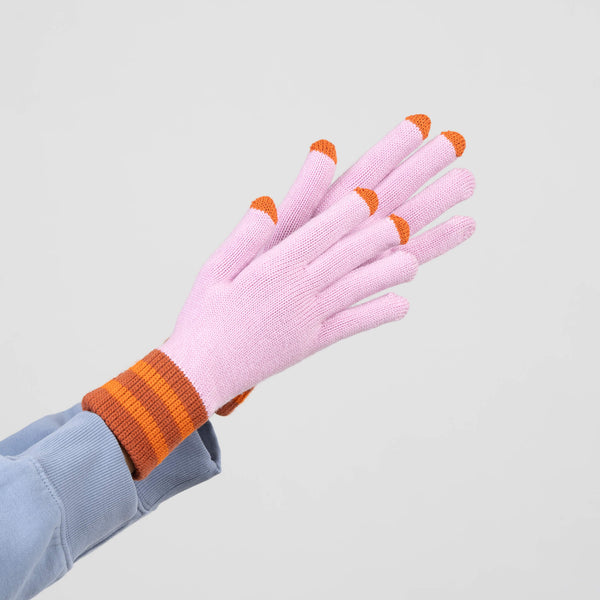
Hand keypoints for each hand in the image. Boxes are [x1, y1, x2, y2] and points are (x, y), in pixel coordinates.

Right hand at [82, 116, 474, 479]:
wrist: (202, 370)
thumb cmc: (203, 314)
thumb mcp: (214, 268)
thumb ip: (247, 235)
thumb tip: (270, 202)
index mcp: (275, 268)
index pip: (321, 233)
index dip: (350, 213)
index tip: (373, 195)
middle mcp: (299, 290)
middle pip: (347, 256)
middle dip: (378, 236)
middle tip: (405, 220)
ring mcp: (309, 319)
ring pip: (357, 289)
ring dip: (387, 274)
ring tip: (414, 262)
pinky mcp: (312, 344)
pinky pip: (351, 326)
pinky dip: (377, 315)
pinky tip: (401, 307)